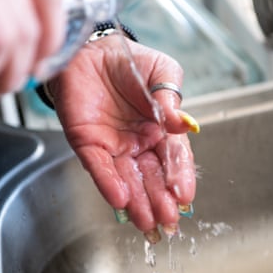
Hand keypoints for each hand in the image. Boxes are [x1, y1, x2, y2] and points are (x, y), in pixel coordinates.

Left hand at [49, 35, 196, 234]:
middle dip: (159, 198)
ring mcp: (112, 145)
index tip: (184, 195)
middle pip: (150, 175)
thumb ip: (171, 99)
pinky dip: (108, 182)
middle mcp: (136, 142)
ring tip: (146, 221)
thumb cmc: (130, 62)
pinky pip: (98, 165)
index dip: (179, 176)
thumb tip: (184, 125)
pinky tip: (120, 199)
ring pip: (126, 177)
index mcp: (159, 128)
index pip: (172, 158)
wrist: (93, 51)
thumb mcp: (162, 72)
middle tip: (167, 219)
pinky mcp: (87, 142)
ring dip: (136, 200)